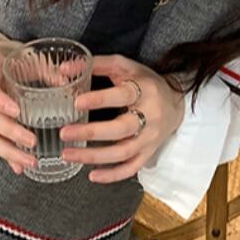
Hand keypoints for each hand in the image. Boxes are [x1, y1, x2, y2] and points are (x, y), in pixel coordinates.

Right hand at [0, 32, 37, 175]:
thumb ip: (45, 69)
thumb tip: (67, 84)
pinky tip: (19, 166)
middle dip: (8, 132)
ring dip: (6, 151)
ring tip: (29, 161)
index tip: (17, 112)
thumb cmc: (5, 55)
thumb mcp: (24, 55)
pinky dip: (4, 155)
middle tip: (32, 141)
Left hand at [59, 53, 184, 182]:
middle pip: (121, 129)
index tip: (77, 102)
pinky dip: (112, 175)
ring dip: (94, 156)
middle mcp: (150, 116)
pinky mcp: (149, 153)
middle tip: (65, 132)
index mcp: (145, 90)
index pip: (122, 96)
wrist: (175, 102)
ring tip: (68, 154)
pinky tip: (92, 175)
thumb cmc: (144, 82)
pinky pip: (131, 168)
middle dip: (91, 133)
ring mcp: (150, 138)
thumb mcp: (124, 66)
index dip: (100, 99)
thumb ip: (95, 64)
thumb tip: (64, 68)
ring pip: (123, 152)